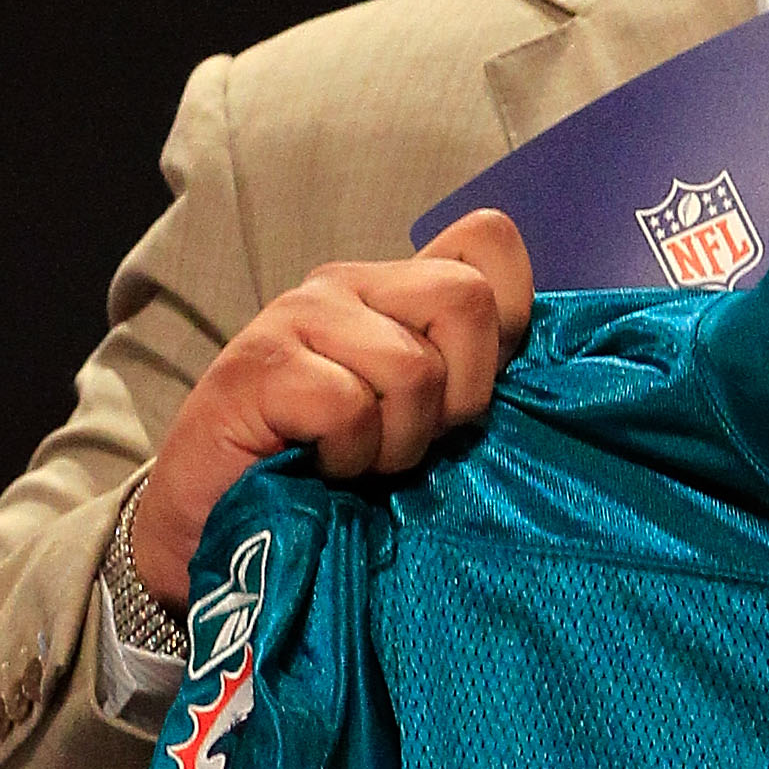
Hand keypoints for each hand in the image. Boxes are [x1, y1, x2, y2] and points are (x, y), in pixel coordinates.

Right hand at [132, 210, 535, 605]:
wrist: (219, 526)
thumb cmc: (329, 479)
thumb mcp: (420, 425)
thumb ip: (469, 381)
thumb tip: (548, 376)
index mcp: (397, 291)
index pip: (488, 241)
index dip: (508, 320)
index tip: (474, 392)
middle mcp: (351, 286)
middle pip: (465, 298)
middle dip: (459, 394)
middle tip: (414, 442)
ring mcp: (301, 317)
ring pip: (410, 365)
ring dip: (397, 441)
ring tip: (358, 461)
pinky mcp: (259, 366)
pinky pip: (347, 405)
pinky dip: (346, 455)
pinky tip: (318, 466)